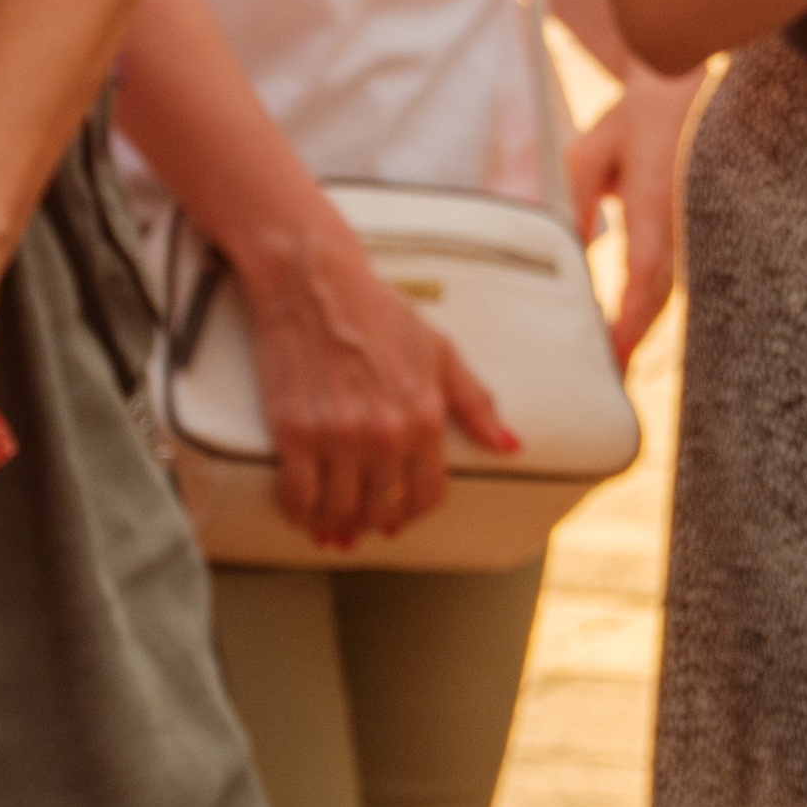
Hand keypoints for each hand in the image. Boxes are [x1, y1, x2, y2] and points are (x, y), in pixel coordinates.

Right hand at [243, 212, 512, 554]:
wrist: (315, 283)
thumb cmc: (379, 313)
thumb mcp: (441, 350)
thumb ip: (476, 403)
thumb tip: (511, 445)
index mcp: (426, 415)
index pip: (428, 495)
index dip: (412, 513)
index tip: (397, 514)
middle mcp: (387, 432)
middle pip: (383, 510)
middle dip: (372, 523)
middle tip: (359, 521)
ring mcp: (339, 434)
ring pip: (340, 511)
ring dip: (336, 524)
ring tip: (330, 520)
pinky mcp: (295, 431)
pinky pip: (299, 497)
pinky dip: (300, 513)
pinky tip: (302, 509)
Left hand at [570, 63, 700, 353]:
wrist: (686, 94)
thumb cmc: (635, 120)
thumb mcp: (591, 151)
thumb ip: (576, 200)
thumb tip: (570, 252)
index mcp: (655, 197)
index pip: (647, 268)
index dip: (632, 314)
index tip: (614, 350)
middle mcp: (681, 221)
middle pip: (661, 294)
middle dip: (635, 339)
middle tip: (608, 380)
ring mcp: (690, 230)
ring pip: (668, 291)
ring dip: (642, 328)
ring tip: (614, 365)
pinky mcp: (690, 234)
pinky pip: (670, 277)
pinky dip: (649, 307)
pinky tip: (627, 329)